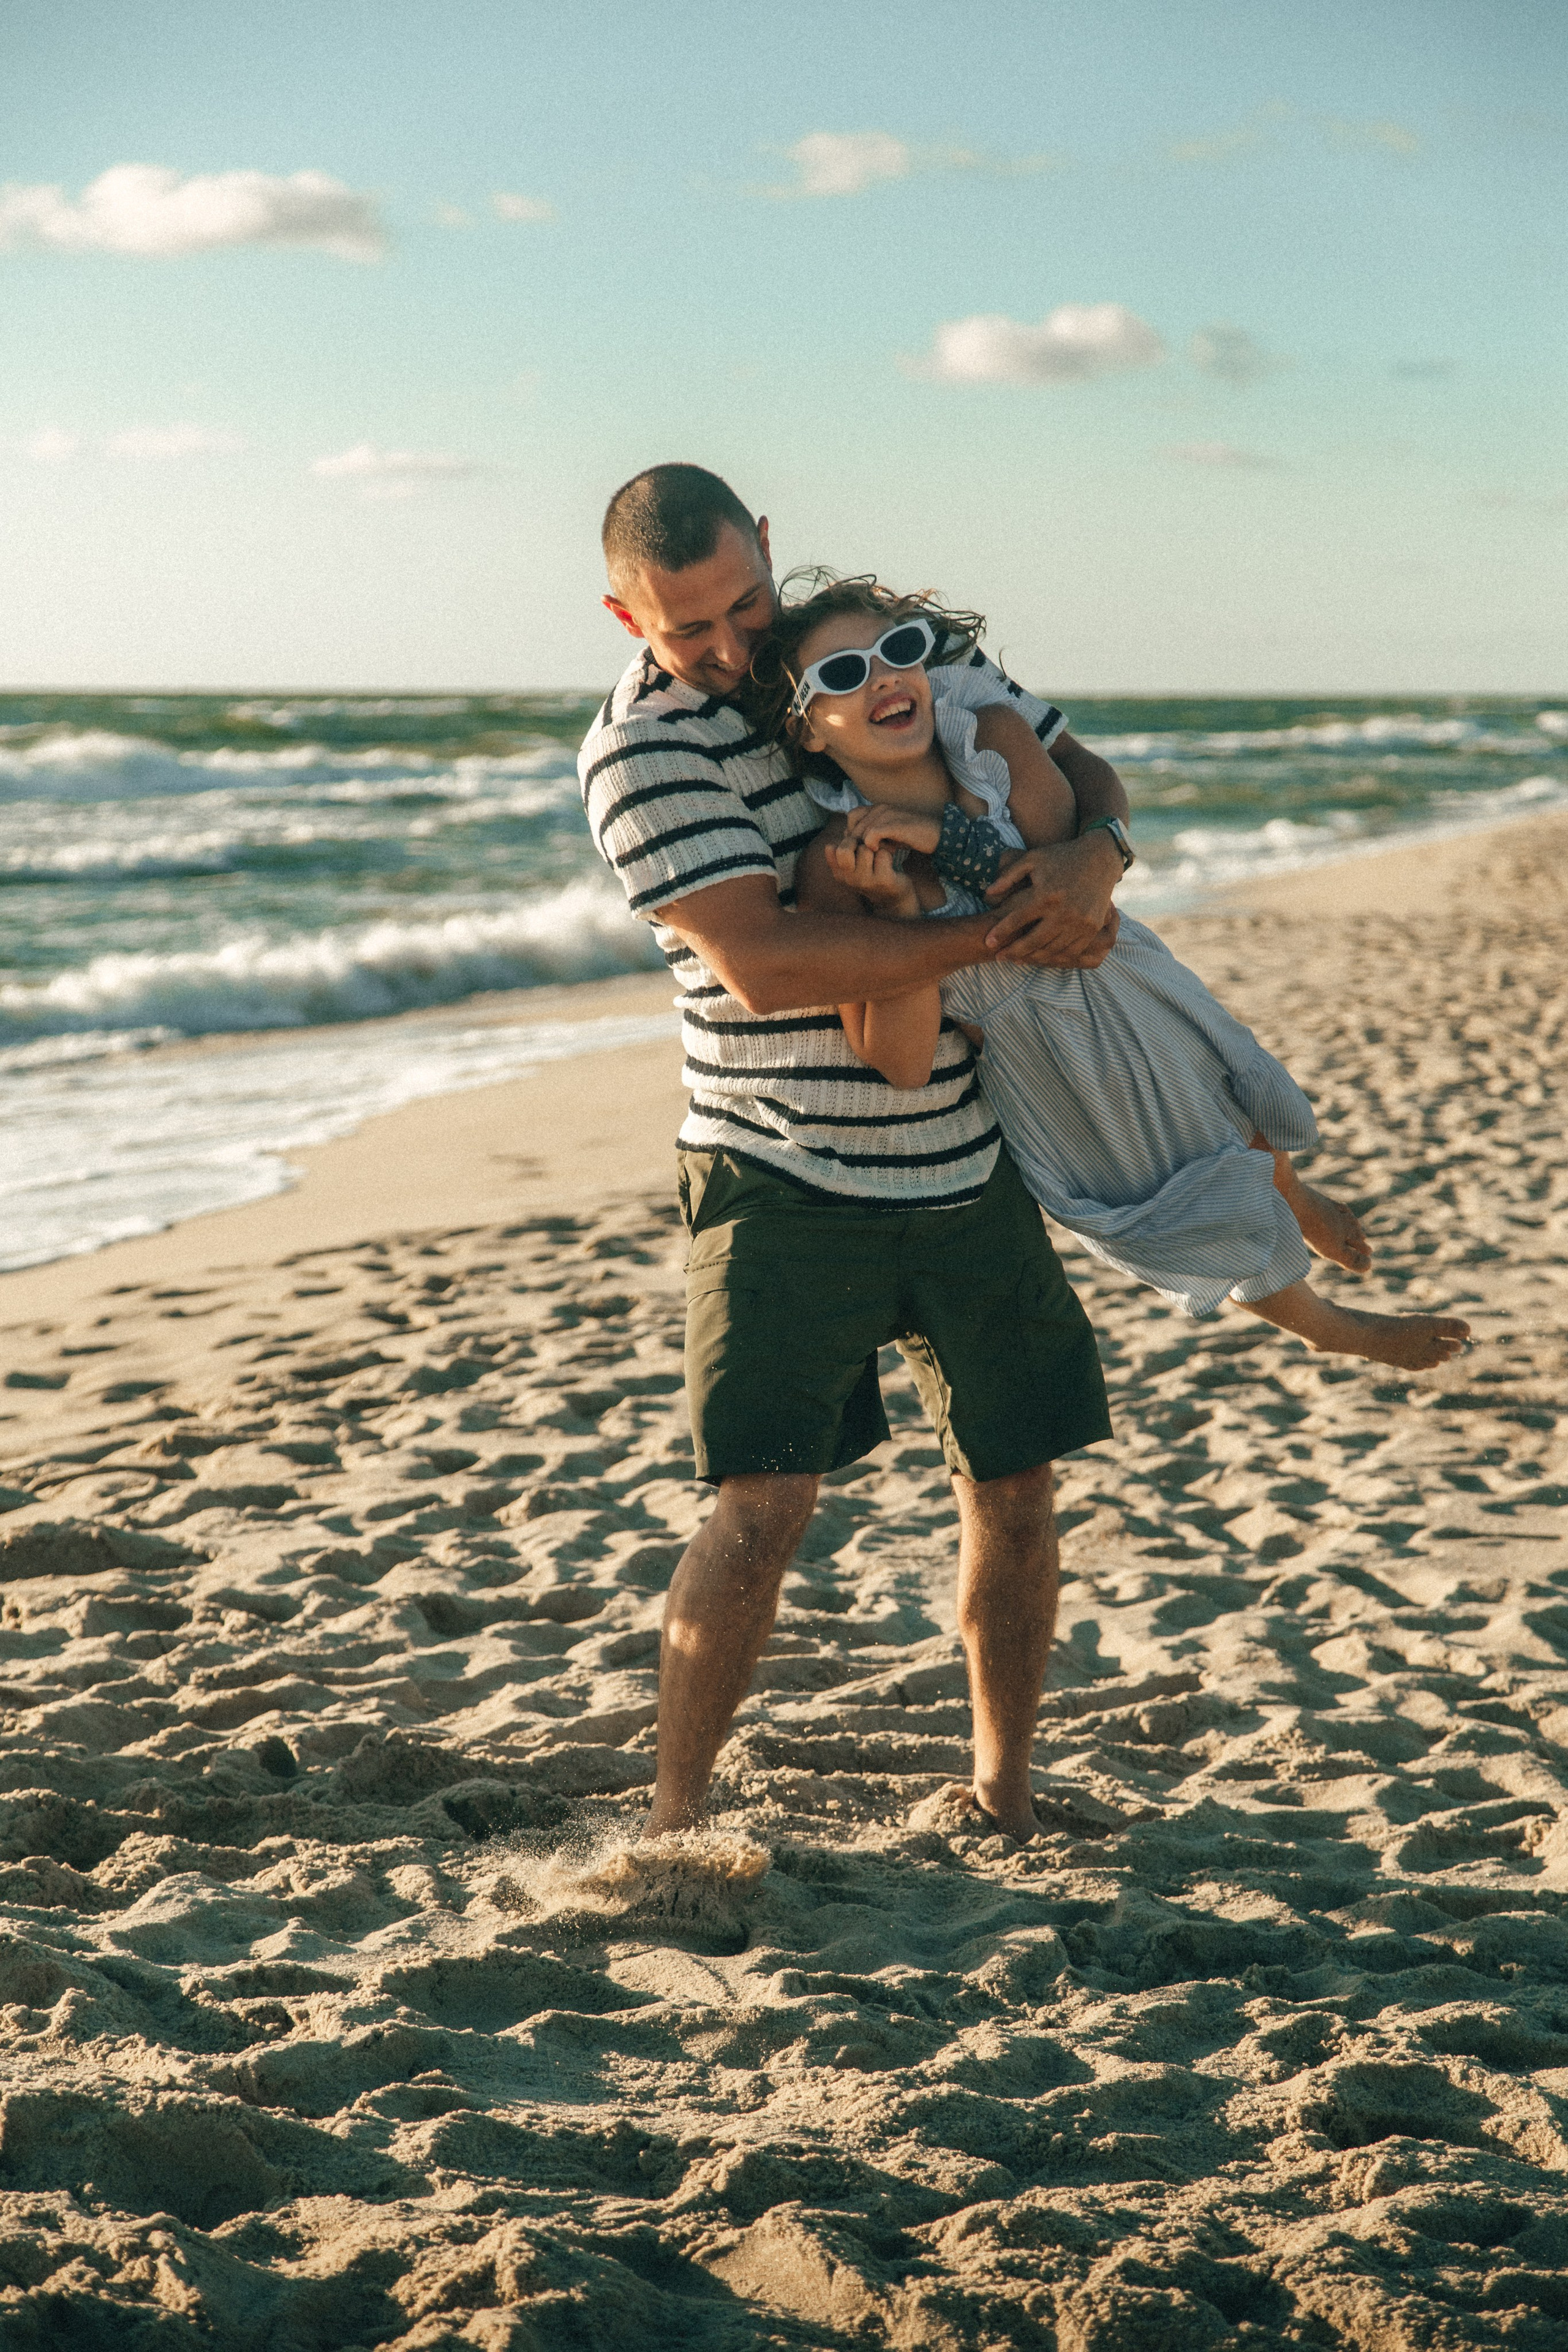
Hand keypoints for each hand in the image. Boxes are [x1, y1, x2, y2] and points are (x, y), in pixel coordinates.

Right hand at [824, 835, 920, 917]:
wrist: (894, 893)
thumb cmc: (871, 872)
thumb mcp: (851, 863)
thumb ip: (840, 853)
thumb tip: (829, 847)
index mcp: (839, 874)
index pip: (831, 849)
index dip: (846, 842)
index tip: (856, 848)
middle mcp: (849, 880)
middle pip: (844, 850)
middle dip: (857, 843)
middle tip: (868, 849)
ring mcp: (865, 882)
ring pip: (865, 850)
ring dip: (874, 849)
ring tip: (878, 857)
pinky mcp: (882, 880)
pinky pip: (881, 854)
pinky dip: (887, 854)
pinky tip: (888, 862)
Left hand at [842, 802, 941, 857]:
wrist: (937, 836)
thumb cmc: (912, 836)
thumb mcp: (888, 834)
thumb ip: (872, 833)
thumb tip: (852, 840)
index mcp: (878, 808)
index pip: (851, 817)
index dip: (853, 834)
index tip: (866, 847)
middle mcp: (880, 807)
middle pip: (854, 827)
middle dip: (860, 844)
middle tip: (876, 852)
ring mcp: (887, 814)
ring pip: (861, 833)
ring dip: (869, 847)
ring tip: (886, 851)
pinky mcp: (894, 823)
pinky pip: (871, 835)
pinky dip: (874, 846)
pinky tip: (888, 850)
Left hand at [983, 835, 1122, 967]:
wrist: (1099, 858)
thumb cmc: (1060, 857)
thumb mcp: (1032, 859)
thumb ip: (1009, 876)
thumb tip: (988, 893)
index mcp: (1046, 895)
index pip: (1017, 919)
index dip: (1000, 932)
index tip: (988, 942)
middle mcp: (1063, 912)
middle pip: (1033, 940)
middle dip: (1013, 952)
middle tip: (999, 958)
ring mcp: (1079, 922)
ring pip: (1051, 950)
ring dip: (1032, 958)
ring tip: (1017, 960)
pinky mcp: (1091, 927)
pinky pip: (1071, 950)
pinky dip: (1055, 958)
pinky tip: (1042, 958)